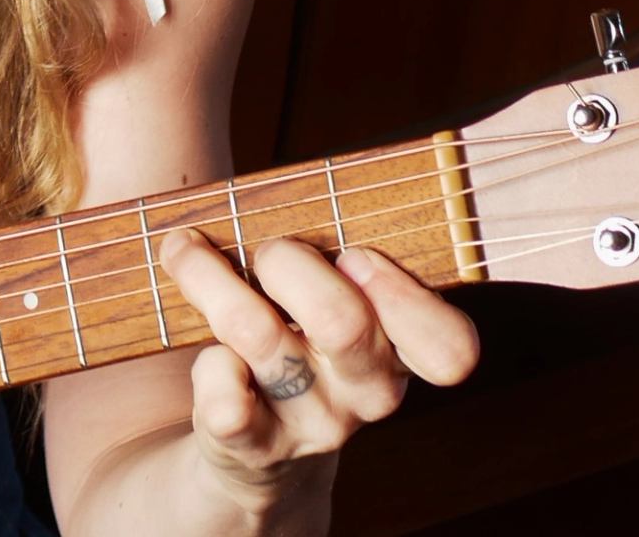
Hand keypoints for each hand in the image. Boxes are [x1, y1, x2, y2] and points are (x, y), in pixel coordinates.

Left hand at [158, 230, 478, 519]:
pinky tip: (205, 351)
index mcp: (401, 349)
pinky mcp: (253, 448)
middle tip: (269, 252)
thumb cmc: (296, 332)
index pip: (450, 349)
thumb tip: (312, 183)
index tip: (356, 256)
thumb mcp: (335, 297)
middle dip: (289, 261)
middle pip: (342, 320)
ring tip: (188, 250)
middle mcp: (366, 393)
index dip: (404, 297)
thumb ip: (337, 244)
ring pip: (260, 336)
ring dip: (212, 278)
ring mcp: (311, 425)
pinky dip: (209, 367)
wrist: (254, 454)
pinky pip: (226, 403)